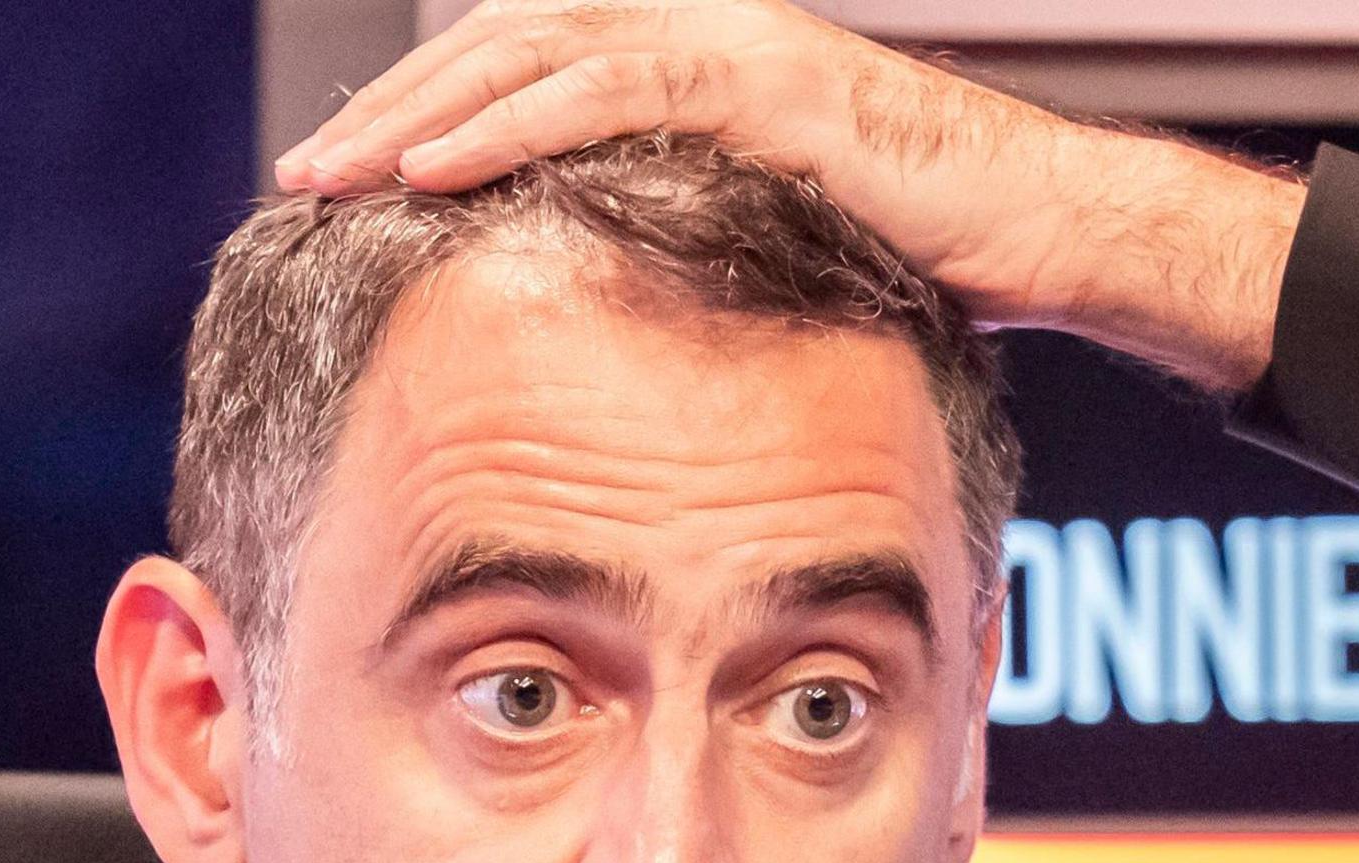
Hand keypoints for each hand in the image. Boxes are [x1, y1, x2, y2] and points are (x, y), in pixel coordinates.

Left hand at [272, 0, 1302, 390]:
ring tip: (335, 172)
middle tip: (304, 173)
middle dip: (395, 107)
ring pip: (531, 52)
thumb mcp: (779, 254)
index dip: (434, 114)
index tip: (350, 179)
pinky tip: (430, 168)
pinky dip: (506, 123)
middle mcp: (701, 31)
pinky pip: (601, 89)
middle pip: (504, 44)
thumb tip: (617, 336)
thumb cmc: (937, 260)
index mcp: (696, 66)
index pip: (530, 67)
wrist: (1054, 233)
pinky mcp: (758, 81)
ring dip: (420, 112)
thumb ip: (692, 256)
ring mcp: (729, 44)